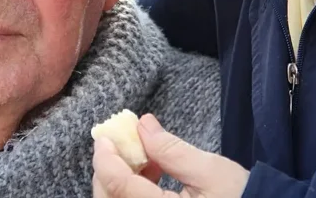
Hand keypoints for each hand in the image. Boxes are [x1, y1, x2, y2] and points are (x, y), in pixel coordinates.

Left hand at [93, 114, 248, 197]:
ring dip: (120, 179)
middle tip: (122, 141)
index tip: (105, 134)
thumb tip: (142, 125)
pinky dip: (131, 190)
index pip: (118, 186)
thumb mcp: (211, 171)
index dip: (106, 158)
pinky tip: (150, 172)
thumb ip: (172, 150)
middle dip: (109, 168)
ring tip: (144, 155)